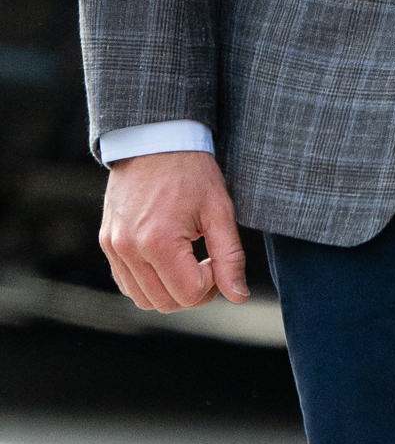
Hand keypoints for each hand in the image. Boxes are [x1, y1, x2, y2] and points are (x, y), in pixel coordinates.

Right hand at [100, 150, 248, 313]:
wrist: (154, 141)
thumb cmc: (191, 172)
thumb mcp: (220, 212)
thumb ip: (230, 257)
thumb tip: (238, 297)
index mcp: (158, 241)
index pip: (190, 293)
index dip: (212, 284)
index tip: (216, 259)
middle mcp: (129, 248)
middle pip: (166, 303)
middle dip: (193, 292)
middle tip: (207, 264)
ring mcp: (113, 247)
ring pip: (143, 299)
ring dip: (170, 291)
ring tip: (187, 262)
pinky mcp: (107, 243)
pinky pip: (126, 283)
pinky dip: (149, 283)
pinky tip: (167, 260)